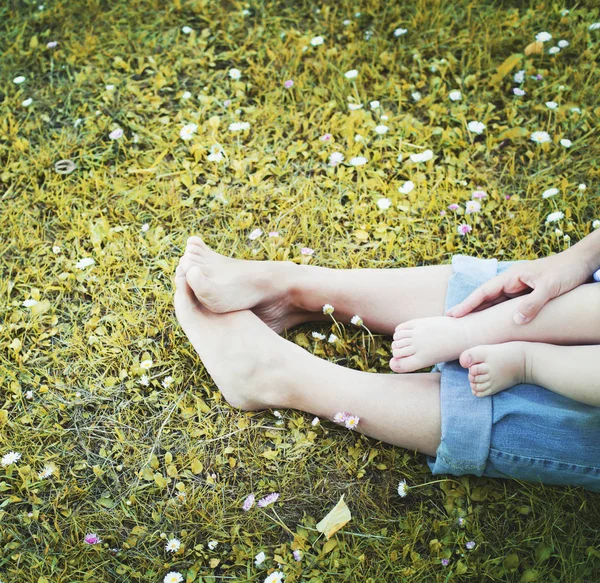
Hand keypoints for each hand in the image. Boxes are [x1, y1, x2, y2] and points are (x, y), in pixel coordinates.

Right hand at [447, 252, 591, 323]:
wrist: (582, 262)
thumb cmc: (566, 271)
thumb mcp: (550, 288)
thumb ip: (532, 304)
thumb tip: (515, 321)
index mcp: (512, 277)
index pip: (484, 292)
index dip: (468, 303)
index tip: (453, 314)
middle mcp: (512, 282)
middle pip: (485, 297)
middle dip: (469, 308)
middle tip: (451, 320)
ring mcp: (519, 288)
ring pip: (495, 302)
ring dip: (482, 312)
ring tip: (467, 324)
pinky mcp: (527, 294)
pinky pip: (508, 305)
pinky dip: (498, 314)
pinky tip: (493, 322)